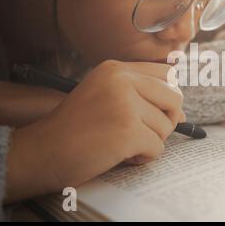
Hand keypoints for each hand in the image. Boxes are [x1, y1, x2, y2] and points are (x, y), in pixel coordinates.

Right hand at [5, 60, 184, 203]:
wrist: (41, 151)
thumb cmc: (75, 128)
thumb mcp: (106, 99)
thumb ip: (142, 99)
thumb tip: (183, 114)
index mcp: (116, 69)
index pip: (167, 73)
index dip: (168, 96)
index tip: (156, 111)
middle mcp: (121, 80)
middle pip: (175, 97)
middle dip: (167, 120)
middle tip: (145, 131)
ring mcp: (125, 104)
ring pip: (167, 126)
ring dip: (150, 141)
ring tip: (124, 144)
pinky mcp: (127, 130)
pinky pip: (158, 147)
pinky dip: (144, 157)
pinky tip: (123, 155)